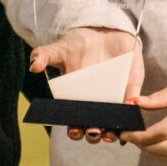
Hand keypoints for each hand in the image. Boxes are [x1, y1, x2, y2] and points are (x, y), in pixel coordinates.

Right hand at [31, 26, 141, 142]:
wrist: (103, 30)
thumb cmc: (78, 45)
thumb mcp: (59, 49)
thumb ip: (44, 56)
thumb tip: (33, 66)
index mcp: (77, 101)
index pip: (76, 123)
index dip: (75, 130)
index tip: (75, 129)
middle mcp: (96, 105)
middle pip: (95, 129)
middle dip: (94, 134)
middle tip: (93, 132)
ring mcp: (115, 99)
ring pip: (115, 124)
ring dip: (114, 132)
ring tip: (111, 133)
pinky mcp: (131, 90)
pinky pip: (133, 107)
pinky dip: (132, 114)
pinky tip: (130, 116)